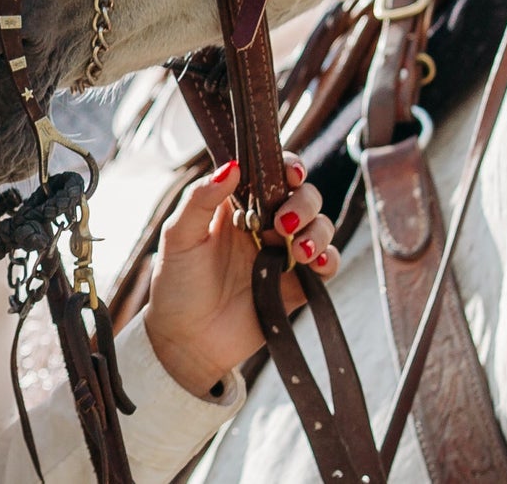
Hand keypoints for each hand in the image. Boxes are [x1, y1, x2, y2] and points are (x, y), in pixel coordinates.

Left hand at [144, 153, 338, 396]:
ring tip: (298, 248)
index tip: (290, 171)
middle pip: (302, 196)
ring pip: (319, 226)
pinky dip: (329, 259)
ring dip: (317, 229)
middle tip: (283, 223)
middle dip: (303, 201)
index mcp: (235, 206)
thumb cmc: (176, 283)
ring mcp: (282, 254)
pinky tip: (315, 262)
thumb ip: (201, 199)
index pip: (269, 174)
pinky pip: (326, 265)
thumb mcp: (179, 235)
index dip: (286, 166)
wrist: (187, 340)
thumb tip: (232, 165)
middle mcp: (263, 225)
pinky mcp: (296, 286)